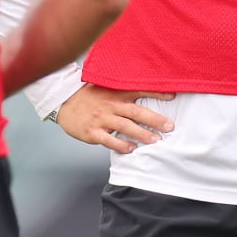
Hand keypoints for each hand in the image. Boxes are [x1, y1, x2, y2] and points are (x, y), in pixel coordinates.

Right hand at [56, 84, 174, 154]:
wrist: (63, 103)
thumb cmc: (88, 97)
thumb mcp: (104, 88)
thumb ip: (122, 90)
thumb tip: (145, 90)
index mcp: (115, 93)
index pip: (139, 91)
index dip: (156, 92)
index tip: (172, 95)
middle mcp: (110, 105)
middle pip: (135, 111)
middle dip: (154, 119)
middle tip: (170, 126)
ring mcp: (101, 118)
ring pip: (125, 126)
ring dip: (142, 134)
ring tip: (156, 140)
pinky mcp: (92, 132)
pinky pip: (108, 139)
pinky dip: (120, 144)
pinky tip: (131, 149)